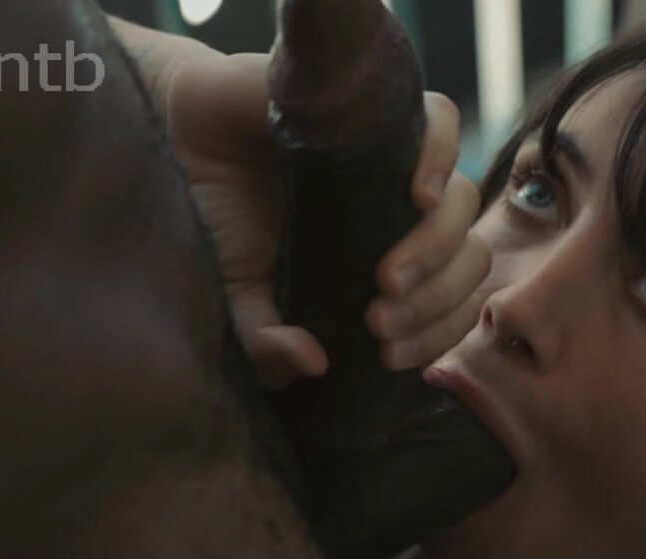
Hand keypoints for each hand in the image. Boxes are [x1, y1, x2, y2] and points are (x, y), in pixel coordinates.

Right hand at [123, 26, 488, 385]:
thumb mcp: (237, 298)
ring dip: (437, 249)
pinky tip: (420, 197)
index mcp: (391, 260)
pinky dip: (442, 159)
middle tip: (379, 321)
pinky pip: (440, 121)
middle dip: (436, 301)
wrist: (176, 138)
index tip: (387, 355)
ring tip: (388, 278)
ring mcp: (397, 160)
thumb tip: (314, 363)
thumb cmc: (215, 220)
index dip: (437, 334)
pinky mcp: (378, 109)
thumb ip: (266, 343)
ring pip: (463, 200)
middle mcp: (406, 213)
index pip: (453, 302)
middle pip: (470, 255)